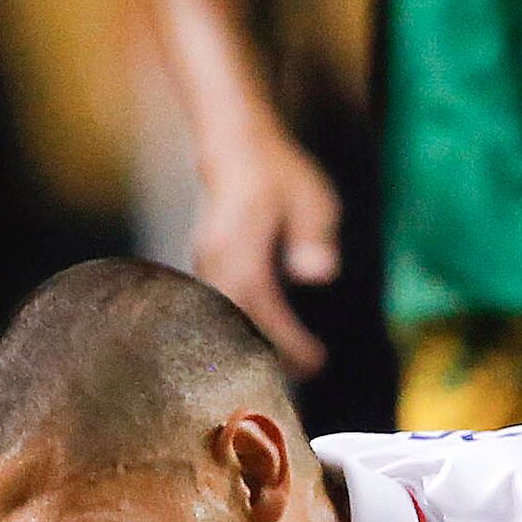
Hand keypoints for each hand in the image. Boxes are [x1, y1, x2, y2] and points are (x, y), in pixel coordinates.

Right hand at [188, 131, 344, 376]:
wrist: (234, 147)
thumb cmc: (278, 172)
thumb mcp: (312, 198)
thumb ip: (314, 238)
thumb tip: (318, 275)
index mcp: (237, 244)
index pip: (260, 305)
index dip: (288, 340)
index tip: (317, 363)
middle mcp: (212, 259)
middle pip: (234, 325)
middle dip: (270, 356)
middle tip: (310, 375)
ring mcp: (204, 265)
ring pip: (223, 322)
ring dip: (254, 348)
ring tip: (293, 369)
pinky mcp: (206, 269)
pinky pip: (220, 311)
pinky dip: (243, 332)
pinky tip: (269, 346)